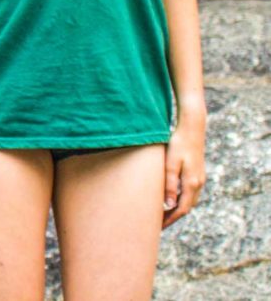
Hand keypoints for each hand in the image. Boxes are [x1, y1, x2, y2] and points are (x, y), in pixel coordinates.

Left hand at [162, 112, 205, 227]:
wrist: (192, 127)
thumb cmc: (178, 143)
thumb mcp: (170, 163)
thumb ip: (170, 184)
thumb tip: (169, 205)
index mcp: (192, 183)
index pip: (181, 210)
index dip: (170, 220)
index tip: (157, 228)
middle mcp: (198, 183)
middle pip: (186, 208)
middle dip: (173, 217)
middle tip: (157, 225)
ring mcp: (200, 178)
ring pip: (189, 200)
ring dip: (177, 209)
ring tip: (162, 214)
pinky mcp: (197, 172)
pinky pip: (190, 192)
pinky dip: (181, 199)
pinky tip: (171, 199)